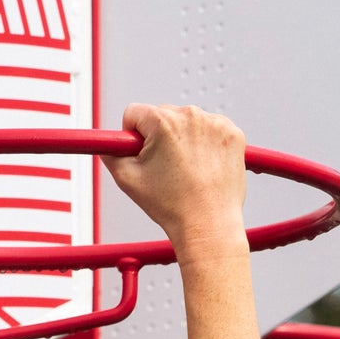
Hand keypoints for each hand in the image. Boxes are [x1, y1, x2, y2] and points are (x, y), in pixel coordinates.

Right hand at [103, 104, 247, 262]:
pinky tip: (203, 168)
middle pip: (163, 116)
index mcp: (162, 122)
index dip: (132, 136)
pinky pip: (211, 131)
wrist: (208, 225)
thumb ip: (110, 155)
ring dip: (184, 141)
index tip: (141, 153)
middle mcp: (190, 115)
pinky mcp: (233, 133)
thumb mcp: (128, 180)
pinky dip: (206, 146)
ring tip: (186, 172)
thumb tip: (107, 145)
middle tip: (165, 170)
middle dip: (159, 138)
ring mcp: (215, 123)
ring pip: (188, 124)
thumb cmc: (171, 206)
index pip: (134, 113)